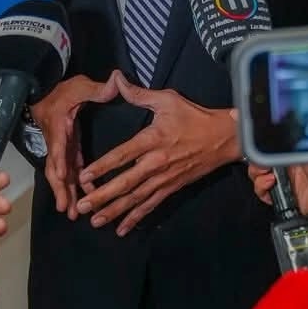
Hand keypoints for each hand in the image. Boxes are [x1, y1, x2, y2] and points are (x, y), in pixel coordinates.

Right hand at [33, 74, 117, 215]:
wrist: (44, 91)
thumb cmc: (61, 89)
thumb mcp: (80, 86)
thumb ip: (98, 88)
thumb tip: (116, 81)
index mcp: (59, 126)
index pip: (58, 145)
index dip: (61, 160)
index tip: (64, 176)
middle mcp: (57, 141)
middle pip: (55, 169)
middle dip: (60, 189)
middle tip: (66, 208)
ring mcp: (60, 148)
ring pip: (60, 174)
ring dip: (65, 193)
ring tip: (71, 213)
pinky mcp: (65, 150)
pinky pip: (69, 171)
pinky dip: (74, 185)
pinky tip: (83, 199)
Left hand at [76, 74, 239, 235]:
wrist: (225, 139)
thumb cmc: (194, 116)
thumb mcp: (167, 99)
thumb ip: (139, 94)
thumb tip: (116, 79)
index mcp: (152, 140)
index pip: (122, 155)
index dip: (103, 166)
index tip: (83, 176)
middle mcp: (156, 163)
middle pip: (125, 183)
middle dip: (102, 196)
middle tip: (82, 206)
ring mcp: (164, 179)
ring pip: (136, 199)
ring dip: (114, 211)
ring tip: (95, 221)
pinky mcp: (171, 188)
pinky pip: (151, 206)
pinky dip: (135, 218)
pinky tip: (121, 229)